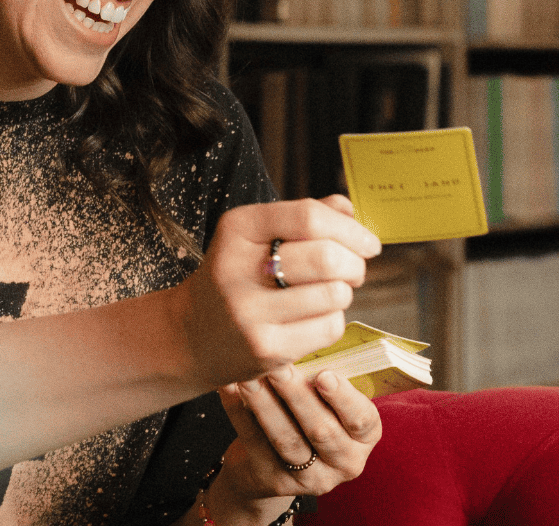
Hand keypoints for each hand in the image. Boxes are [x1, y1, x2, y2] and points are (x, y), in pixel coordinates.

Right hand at [177, 196, 381, 388]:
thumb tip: (349, 210)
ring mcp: (249, 312)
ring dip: (343, 293)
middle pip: (327, 257)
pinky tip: (312, 319)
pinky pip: (328, 328)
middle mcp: (238, 267)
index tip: (369, 243)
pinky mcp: (264, 349)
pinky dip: (332, 321)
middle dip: (355, 263)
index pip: (308, 216)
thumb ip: (302, 217)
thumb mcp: (255, 236)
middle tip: (354, 271)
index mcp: (238, 228)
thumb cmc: (236, 278)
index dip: (350, 229)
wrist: (188, 336)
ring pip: (334, 295)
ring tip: (328, 294)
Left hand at [208, 366, 382, 518]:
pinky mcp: (272, 480)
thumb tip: (302, 342)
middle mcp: (344, 462)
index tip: (324, 374)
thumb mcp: (329, 404)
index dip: (343, 398)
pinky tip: (229, 389)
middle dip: (297, 395)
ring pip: (286, 438)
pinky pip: (255, 444)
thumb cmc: (308, 417)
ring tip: (249, 377)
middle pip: (321, 430)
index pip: (362, 420)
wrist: (273, 465)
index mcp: (364, 438)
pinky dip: (240, 414)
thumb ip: (325, 383)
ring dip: (265, 404)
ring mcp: (308, 478)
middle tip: (278, 367)